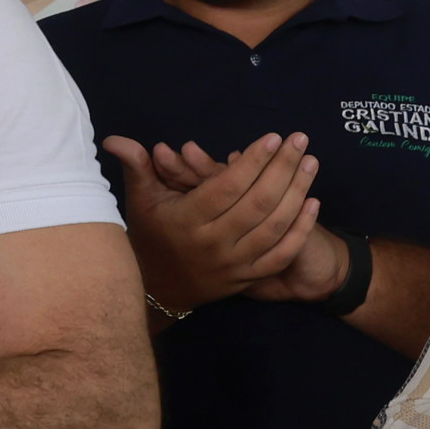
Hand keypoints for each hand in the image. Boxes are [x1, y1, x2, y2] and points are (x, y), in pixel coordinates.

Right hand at [107, 134, 325, 312]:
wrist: (159, 290)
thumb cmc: (151, 236)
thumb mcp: (142, 201)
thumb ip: (137, 166)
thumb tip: (115, 138)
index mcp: (187, 221)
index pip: (227, 187)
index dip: (252, 161)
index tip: (273, 138)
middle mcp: (213, 244)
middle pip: (257, 203)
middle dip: (283, 168)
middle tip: (300, 141)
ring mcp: (234, 264)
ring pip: (274, 227)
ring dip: (298, 192)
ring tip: (311, 163)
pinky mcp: (248, 278)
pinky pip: (281, 254)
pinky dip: (300, 229)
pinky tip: (314, 203)